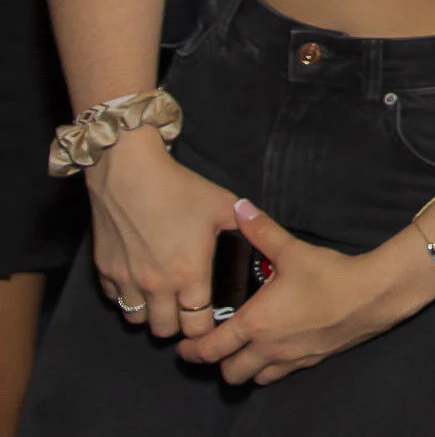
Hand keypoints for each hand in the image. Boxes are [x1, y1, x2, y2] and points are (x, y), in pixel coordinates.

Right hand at [84, 128, 239, 339]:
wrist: (130, 174)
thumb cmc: (180, 189)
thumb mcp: (223, 205)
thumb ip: (245, 225)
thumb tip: (260, 231)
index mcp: (190, 274)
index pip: (197, 325)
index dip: (205, 328)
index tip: (208, 319)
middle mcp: (156, 285)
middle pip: (164, 330)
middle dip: (177, 326)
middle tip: (184, 311)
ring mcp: (127, 280)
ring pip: (136, 319)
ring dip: (150, 314)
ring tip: (161, 299)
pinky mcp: (104, 271)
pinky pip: (115, 299)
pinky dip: (126, 296)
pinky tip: (138, 281)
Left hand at [178, 200, 434, 384]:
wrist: (372, 295)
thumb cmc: (329, 275)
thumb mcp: (293, 250)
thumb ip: (262, 231)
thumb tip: (239, 207)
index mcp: (255, 324)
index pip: (211, 348)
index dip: (192, 350)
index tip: (183, 346)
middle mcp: (268, 348)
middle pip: (229, 373)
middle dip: (218, 363)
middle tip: (215, 347)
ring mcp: (291, 359)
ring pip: (255, 378)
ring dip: (245, 368)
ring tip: (244, 350)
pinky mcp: (312, 361)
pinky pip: (281, 375)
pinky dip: (270, 368)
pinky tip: (276, 348)